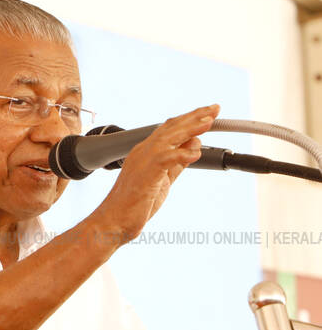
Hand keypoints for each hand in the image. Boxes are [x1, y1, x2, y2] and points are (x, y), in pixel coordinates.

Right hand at [92, 104, 218, 241]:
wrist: (114, 220)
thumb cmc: (135, 204)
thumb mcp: (163, 180)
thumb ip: (177, 163)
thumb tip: (193, 147)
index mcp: (146, 152)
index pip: (170, 130)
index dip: (190, 120)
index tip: (208, 114)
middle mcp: (143, 151)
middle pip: (171, 128)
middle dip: (195, 117)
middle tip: (215, 108)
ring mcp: (143, 160)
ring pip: (169, 137)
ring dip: (191, 128)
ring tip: (209, 121)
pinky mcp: (146, 172)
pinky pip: (166, 158)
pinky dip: (181, 154)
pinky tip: (195, 152)